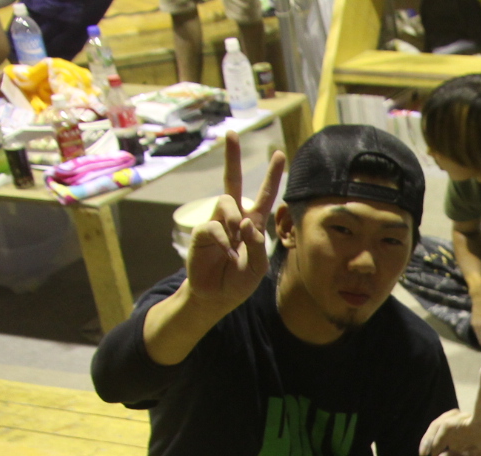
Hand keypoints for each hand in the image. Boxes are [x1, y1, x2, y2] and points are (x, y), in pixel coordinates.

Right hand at [185, 133, 285, 312]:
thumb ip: (258, 244)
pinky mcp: (202, 232)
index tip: (278, 154)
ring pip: (226, 202)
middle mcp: (233, 218)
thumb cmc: (238, 281)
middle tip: (232, 133)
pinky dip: (223, 240)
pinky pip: (213, 226)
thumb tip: (245, 221)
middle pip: (232, 182)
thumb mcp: (258, 266)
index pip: (263, 196)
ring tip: (235, 240)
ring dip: (234, 219)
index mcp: (252, 224)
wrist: (215, 296)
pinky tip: (227, 253)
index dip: (271, 177)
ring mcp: (216, 222)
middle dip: (232, 157)